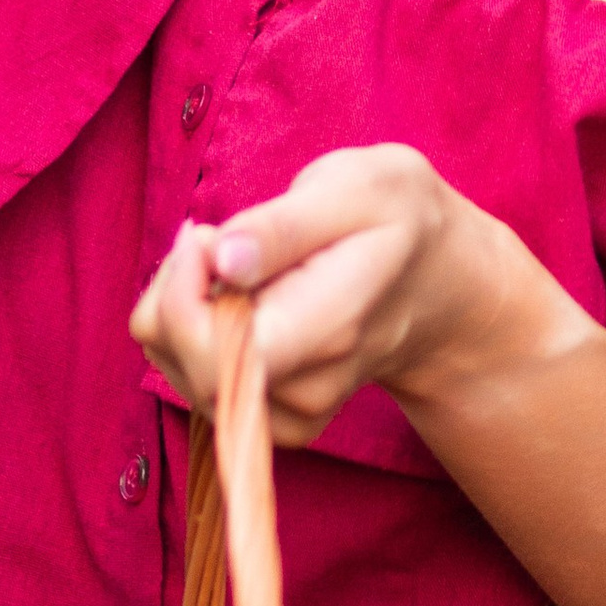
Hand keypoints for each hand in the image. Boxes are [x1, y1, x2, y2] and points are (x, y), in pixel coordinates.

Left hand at [130, 144, 526, 443]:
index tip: (208, 235)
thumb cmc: (395, 221)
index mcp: (329, 328)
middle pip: (179, 354)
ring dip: (180, 300)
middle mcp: (305, 386)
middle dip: (176, 284)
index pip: (215, 348)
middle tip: (218, 237)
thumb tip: (222, 260)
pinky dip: (189, 326)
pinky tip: (231, 294)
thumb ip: (284, 226)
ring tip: (235, 260)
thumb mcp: (358, 190)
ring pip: (171, 360)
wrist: (434, 284)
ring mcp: (284, 410)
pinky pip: (184, 371)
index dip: (183, 288)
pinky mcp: (265, 415)